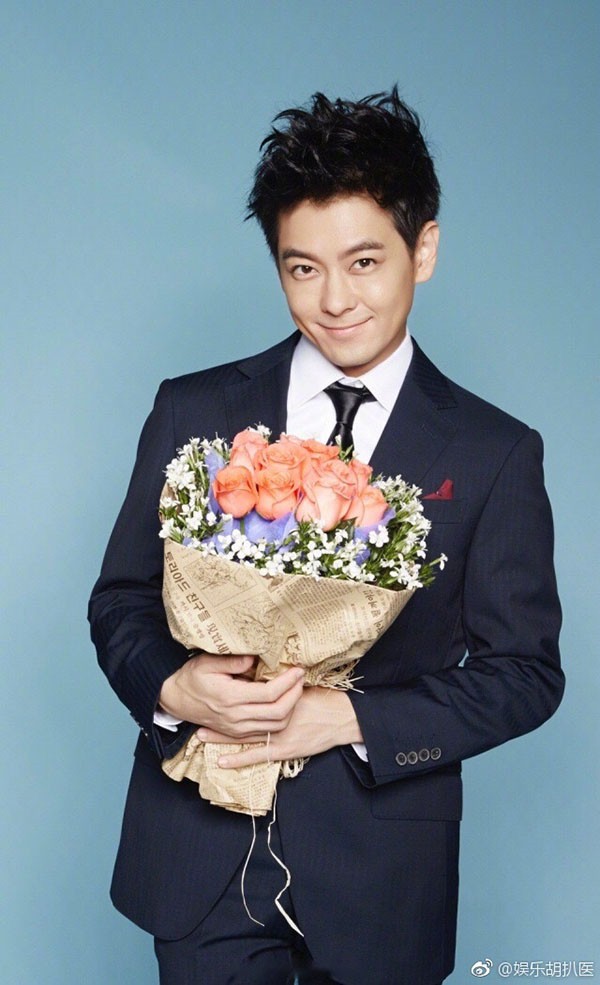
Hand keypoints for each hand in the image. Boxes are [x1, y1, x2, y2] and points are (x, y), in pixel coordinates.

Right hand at [158, 653, 304, 735]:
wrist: (175, 700)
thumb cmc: (192, 677)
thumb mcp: (207, 662)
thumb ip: (233, 661)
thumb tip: (255, 659)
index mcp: (230, 697)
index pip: (269, 693)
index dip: (288, 681)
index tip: (297, 668)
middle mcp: (236, 717)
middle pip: (278, 712)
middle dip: (295, 695)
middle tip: (301, 678)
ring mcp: (237, 728)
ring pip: (275, 726)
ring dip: (291, 708)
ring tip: (295, 689)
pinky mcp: (237, 734)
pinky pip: (266, 732)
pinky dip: (280, 720)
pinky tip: (285, 704)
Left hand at [196, 687, 362, 767]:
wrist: (344, 717)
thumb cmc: (325, 697)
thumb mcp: (301, 680)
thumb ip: (281, 677)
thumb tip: (260, 665)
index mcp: (276, 694)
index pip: (250, 692)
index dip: (230, 690)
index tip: (213, 686)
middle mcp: (273, 714)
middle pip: (241, 714)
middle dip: (218, 714)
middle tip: (197, 711)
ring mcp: (278, 734)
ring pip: (244, 734)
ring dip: (222, 736)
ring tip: (200, 735)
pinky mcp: (283, 750)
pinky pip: (257, 755)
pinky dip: (239, 759)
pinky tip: (222, 762)